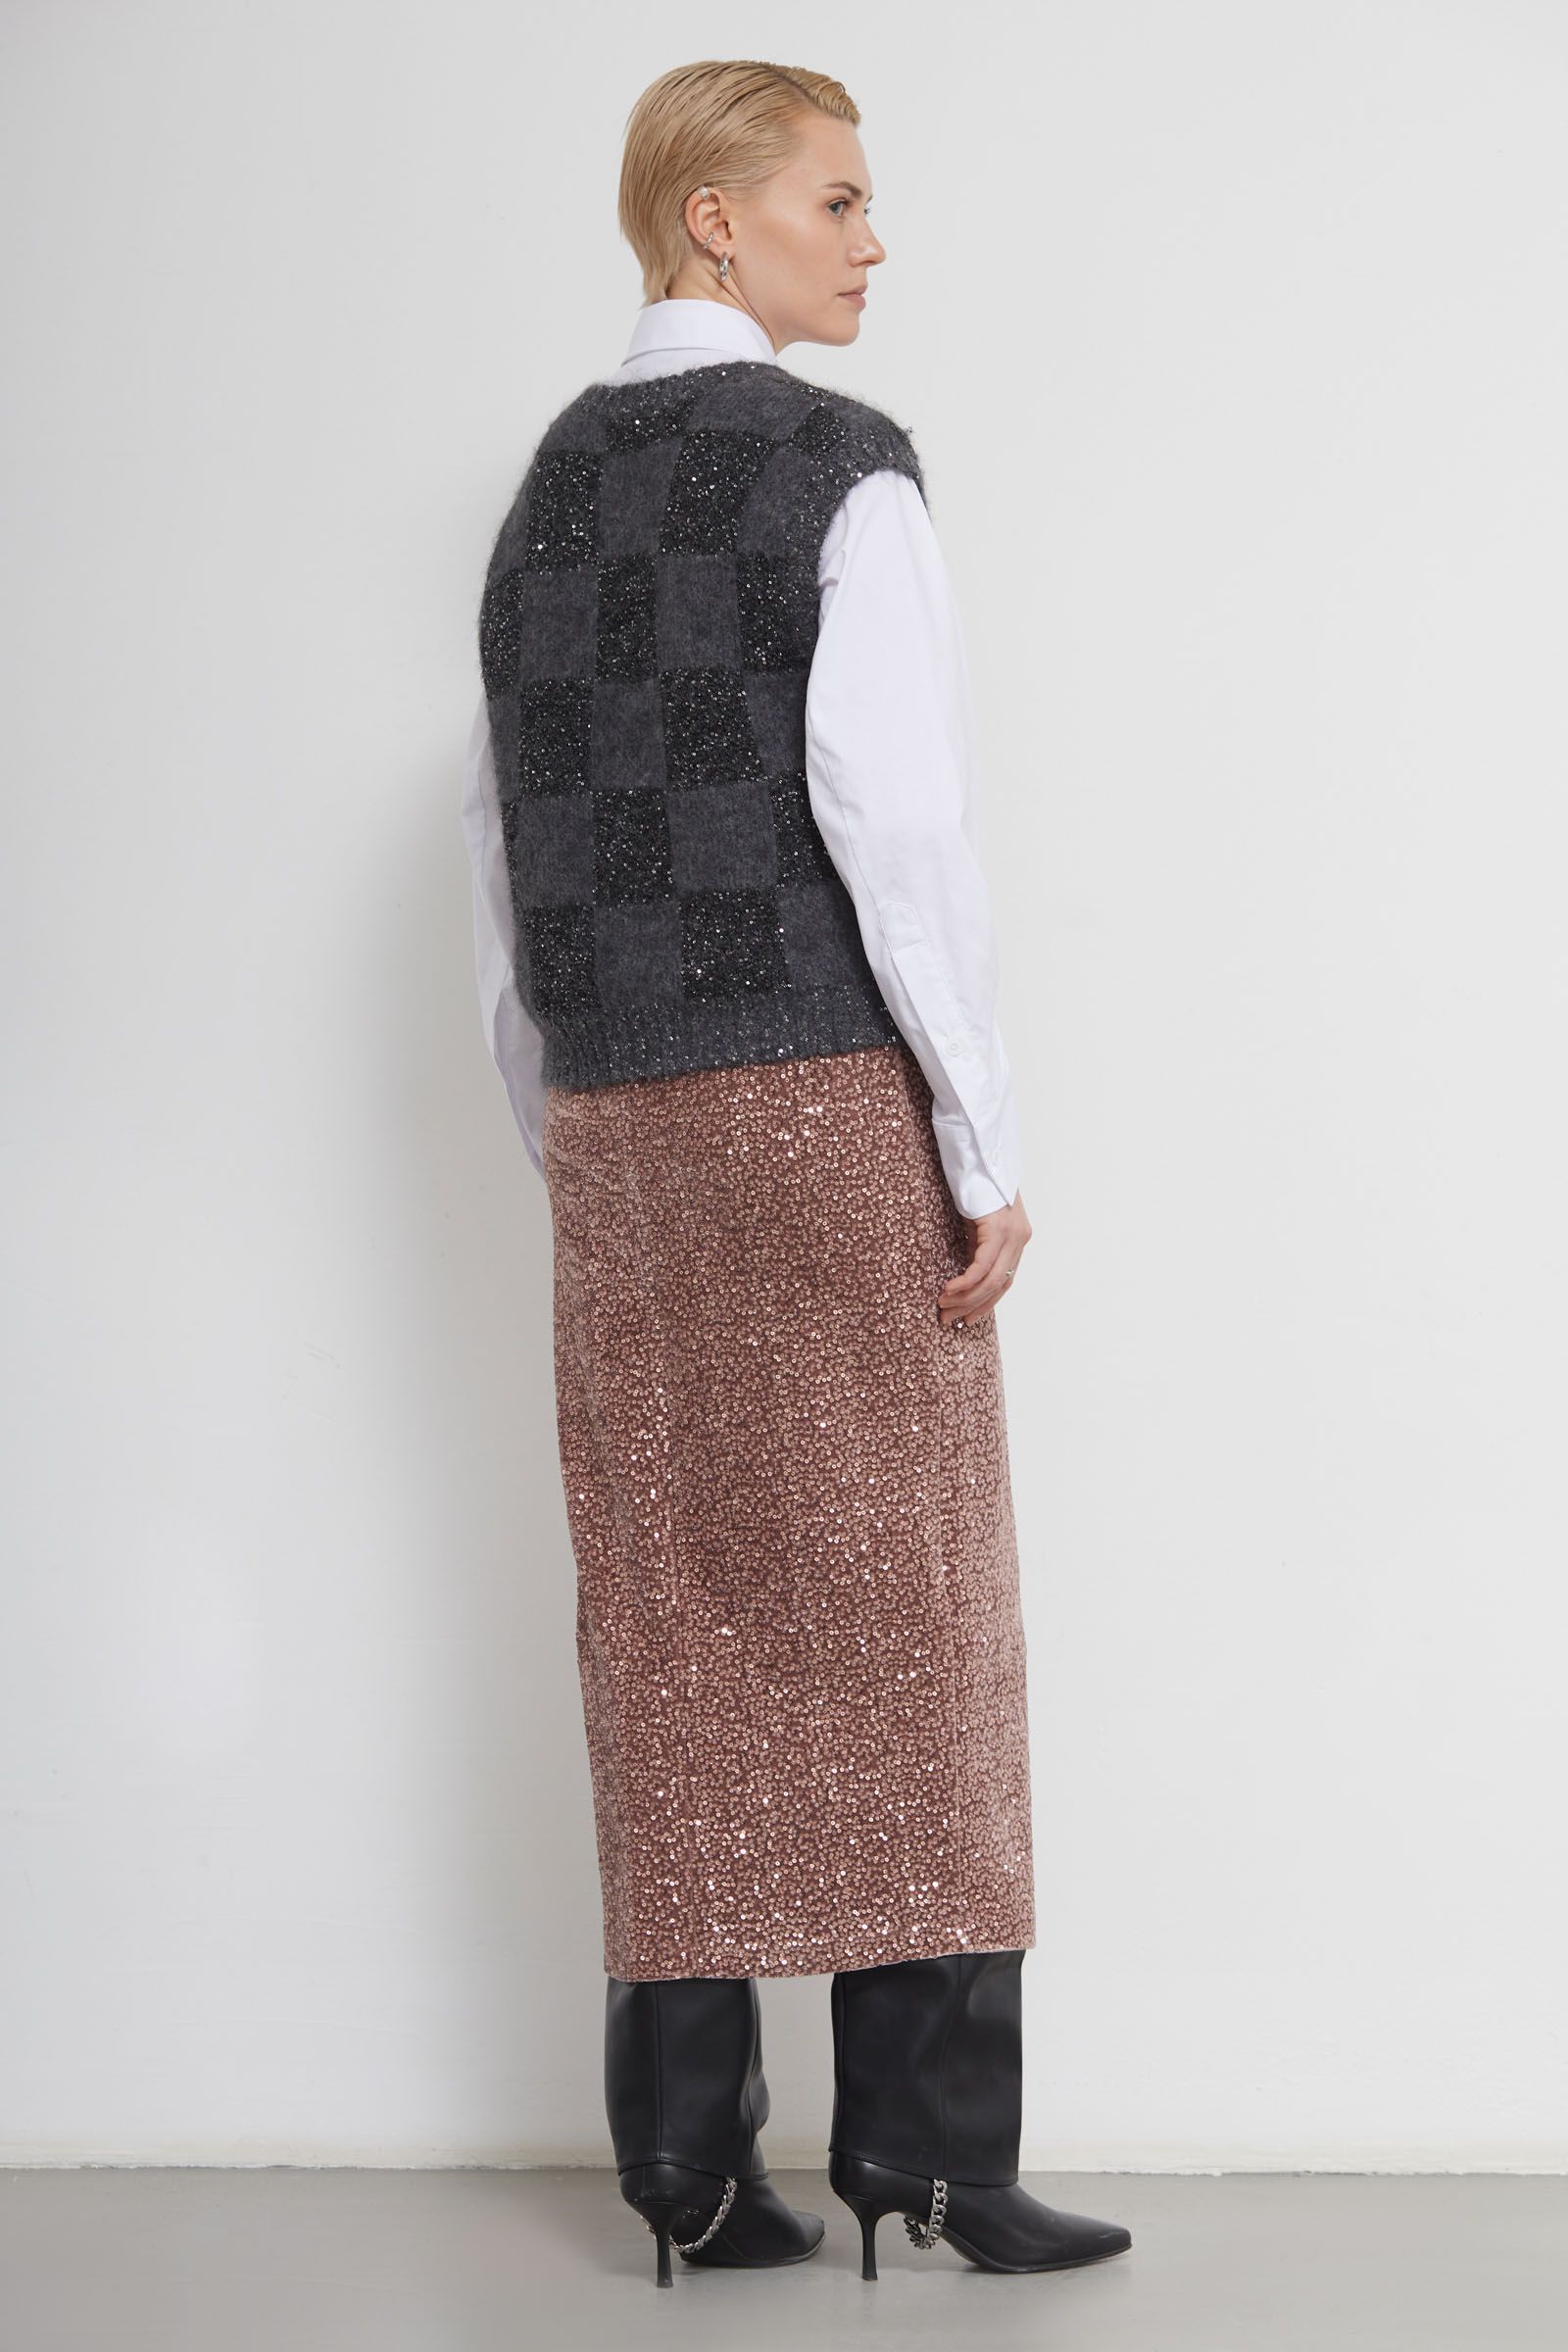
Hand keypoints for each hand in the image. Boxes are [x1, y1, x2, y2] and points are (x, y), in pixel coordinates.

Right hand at [938, 1191, 1031, 1328]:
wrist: (978, 1152)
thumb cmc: (973, 1183)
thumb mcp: (977, 1221)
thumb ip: (978, 1244)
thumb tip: (964, 1272)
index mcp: (1018, 1238)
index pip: (1004, 1281)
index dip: (984, 1303)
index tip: (966, 1318)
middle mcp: (1021, 1238)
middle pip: (998, 1286)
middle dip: (972, 1306)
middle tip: (949, 1319)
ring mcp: (1013, 1234)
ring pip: (991, 1281)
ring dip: (965, 1298)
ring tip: (943, 1307)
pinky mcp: (999, 1229)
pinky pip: (981, 1267)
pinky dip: (964, 1283)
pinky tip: (947, 1291)